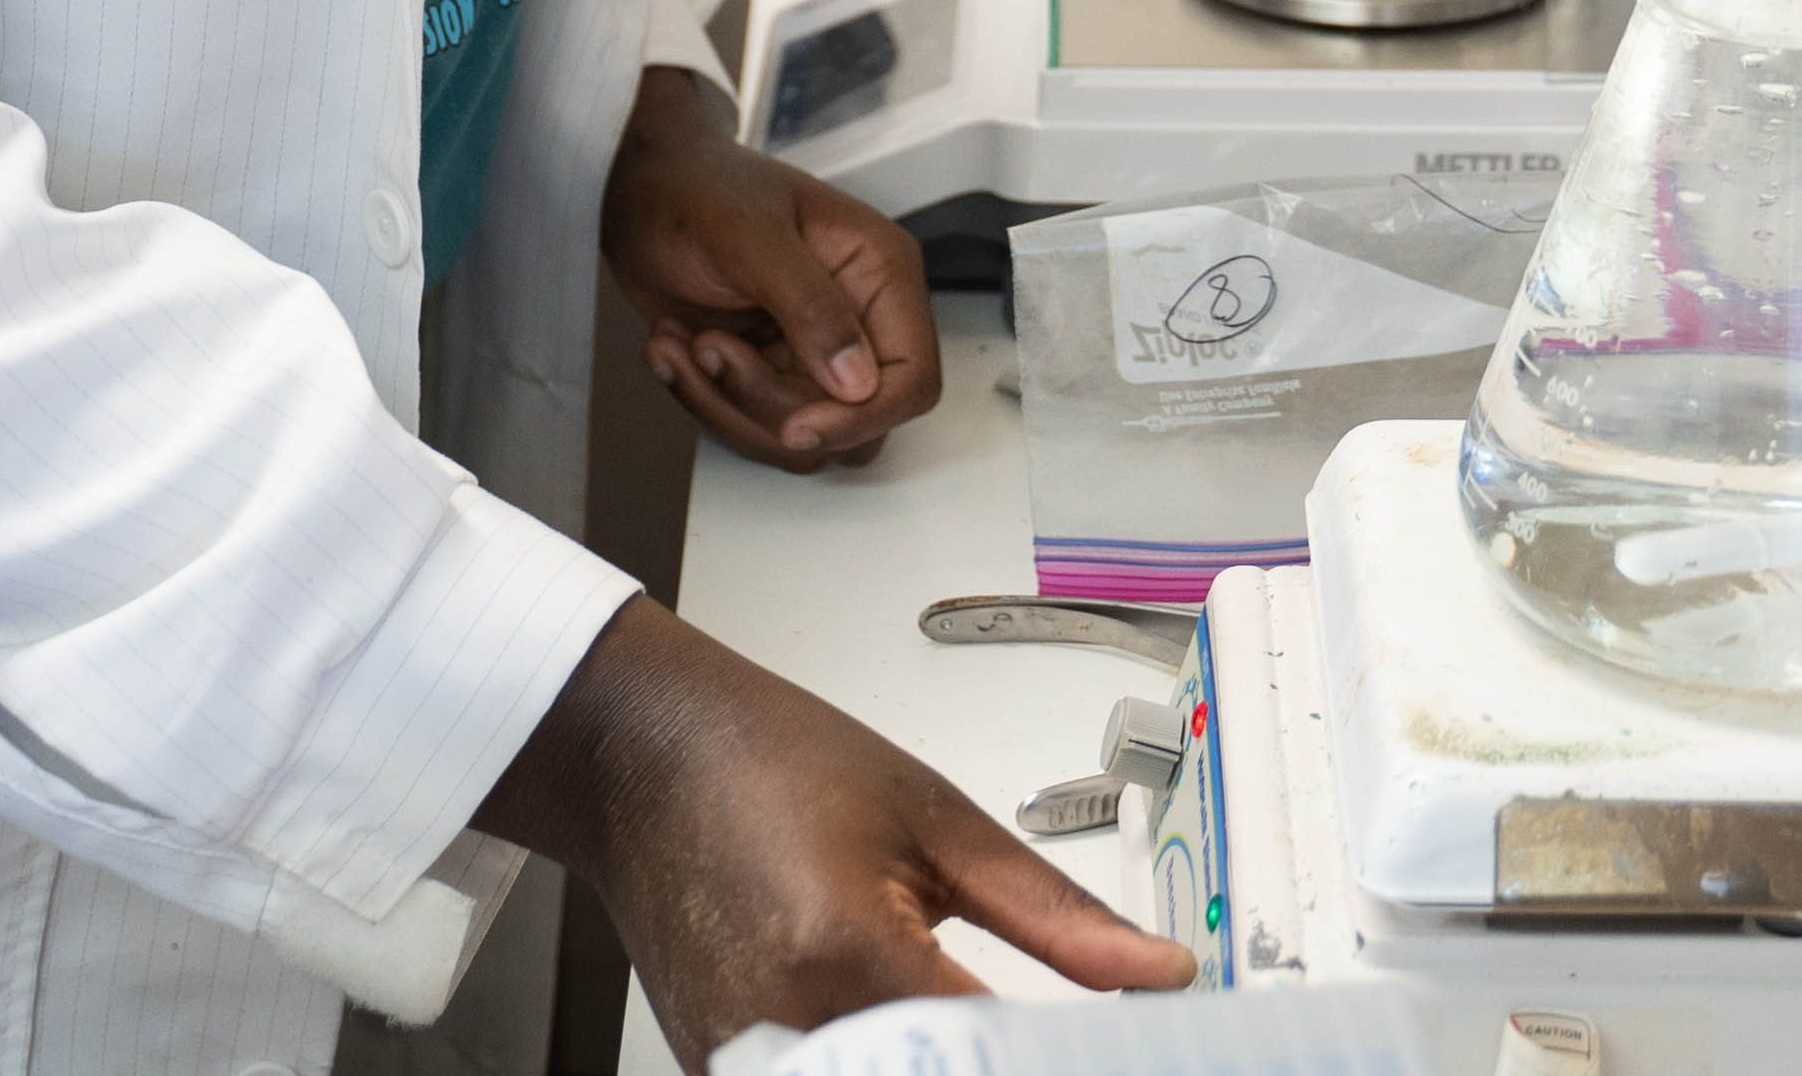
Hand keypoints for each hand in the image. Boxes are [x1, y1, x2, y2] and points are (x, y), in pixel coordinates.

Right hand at [482, 598, 1191, 1060]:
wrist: (641, 757)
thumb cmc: (770, 761)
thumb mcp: (937, 819)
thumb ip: (1057, 917)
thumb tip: (1161, 975)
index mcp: (847, 949)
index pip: (991, 1058)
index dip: (1073, 1063)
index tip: (1133, 1052)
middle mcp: (786, 1027)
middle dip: (1002, 1068)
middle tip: (1064, 1043)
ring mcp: (744, 1064)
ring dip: (946, 1067)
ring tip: (993, 1035)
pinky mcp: (726, 1074)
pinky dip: (888, 1068)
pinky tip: (923, 1045)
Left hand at [601, 67, 940, 469]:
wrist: (642, 191)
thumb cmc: (698, 187)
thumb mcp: (750, 235)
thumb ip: (809, 305)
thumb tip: (859, 381)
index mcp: (880, 272)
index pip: (911, 377)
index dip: (861, 418)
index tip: (796, 427)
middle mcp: (857, 319)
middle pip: (850, 422)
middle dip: (769, 405)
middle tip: (711, 349)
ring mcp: (813, 353)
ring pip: (797, 437)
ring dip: (724, 404)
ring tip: (683, 342)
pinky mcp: (770, 374)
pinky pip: (751, 428)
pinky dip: (703, 400)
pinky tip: (674, 348)